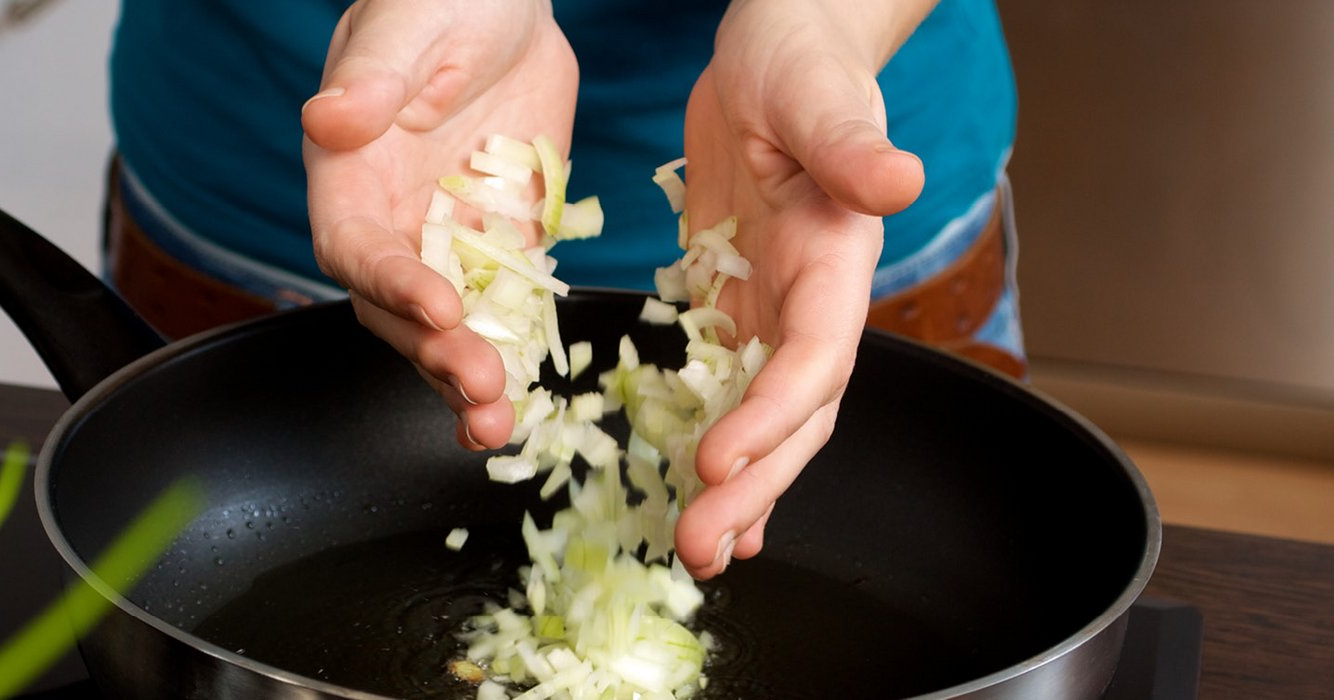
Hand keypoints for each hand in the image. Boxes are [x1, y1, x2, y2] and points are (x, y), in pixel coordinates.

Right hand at [303, 0, 576, 450]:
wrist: (505, 2)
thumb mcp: (407, 26)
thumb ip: (372, 77)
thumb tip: (330, 119)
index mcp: (351, 176)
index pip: (356, 247)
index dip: (390, 284)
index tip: (439, 306)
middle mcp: (392, 224)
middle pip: (396, 312)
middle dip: (434, 356)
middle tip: (481, 390)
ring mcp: (449, 244)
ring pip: (446, 331)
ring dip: (467, 380)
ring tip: (498, 421)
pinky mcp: (505, 250)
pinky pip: (506, 317)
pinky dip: (516, 361)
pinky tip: (530, 404)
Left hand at [672, 0, 928, 578]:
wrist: (777, 55)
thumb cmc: (800, 61)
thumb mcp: (817, 96)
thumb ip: (851, 144)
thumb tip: (898, 182)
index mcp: (837, 260)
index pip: (814, 357)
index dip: (772, 415)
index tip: (719, 459)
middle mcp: (811, 301)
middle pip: (794, 415)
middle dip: (754, 486)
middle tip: (700, 548)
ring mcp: (771, 310)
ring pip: (762, 420)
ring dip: (735, 488)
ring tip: (698, 550)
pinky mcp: (732, 306)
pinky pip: (723, 389)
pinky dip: (713, 445)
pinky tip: (693, 496)